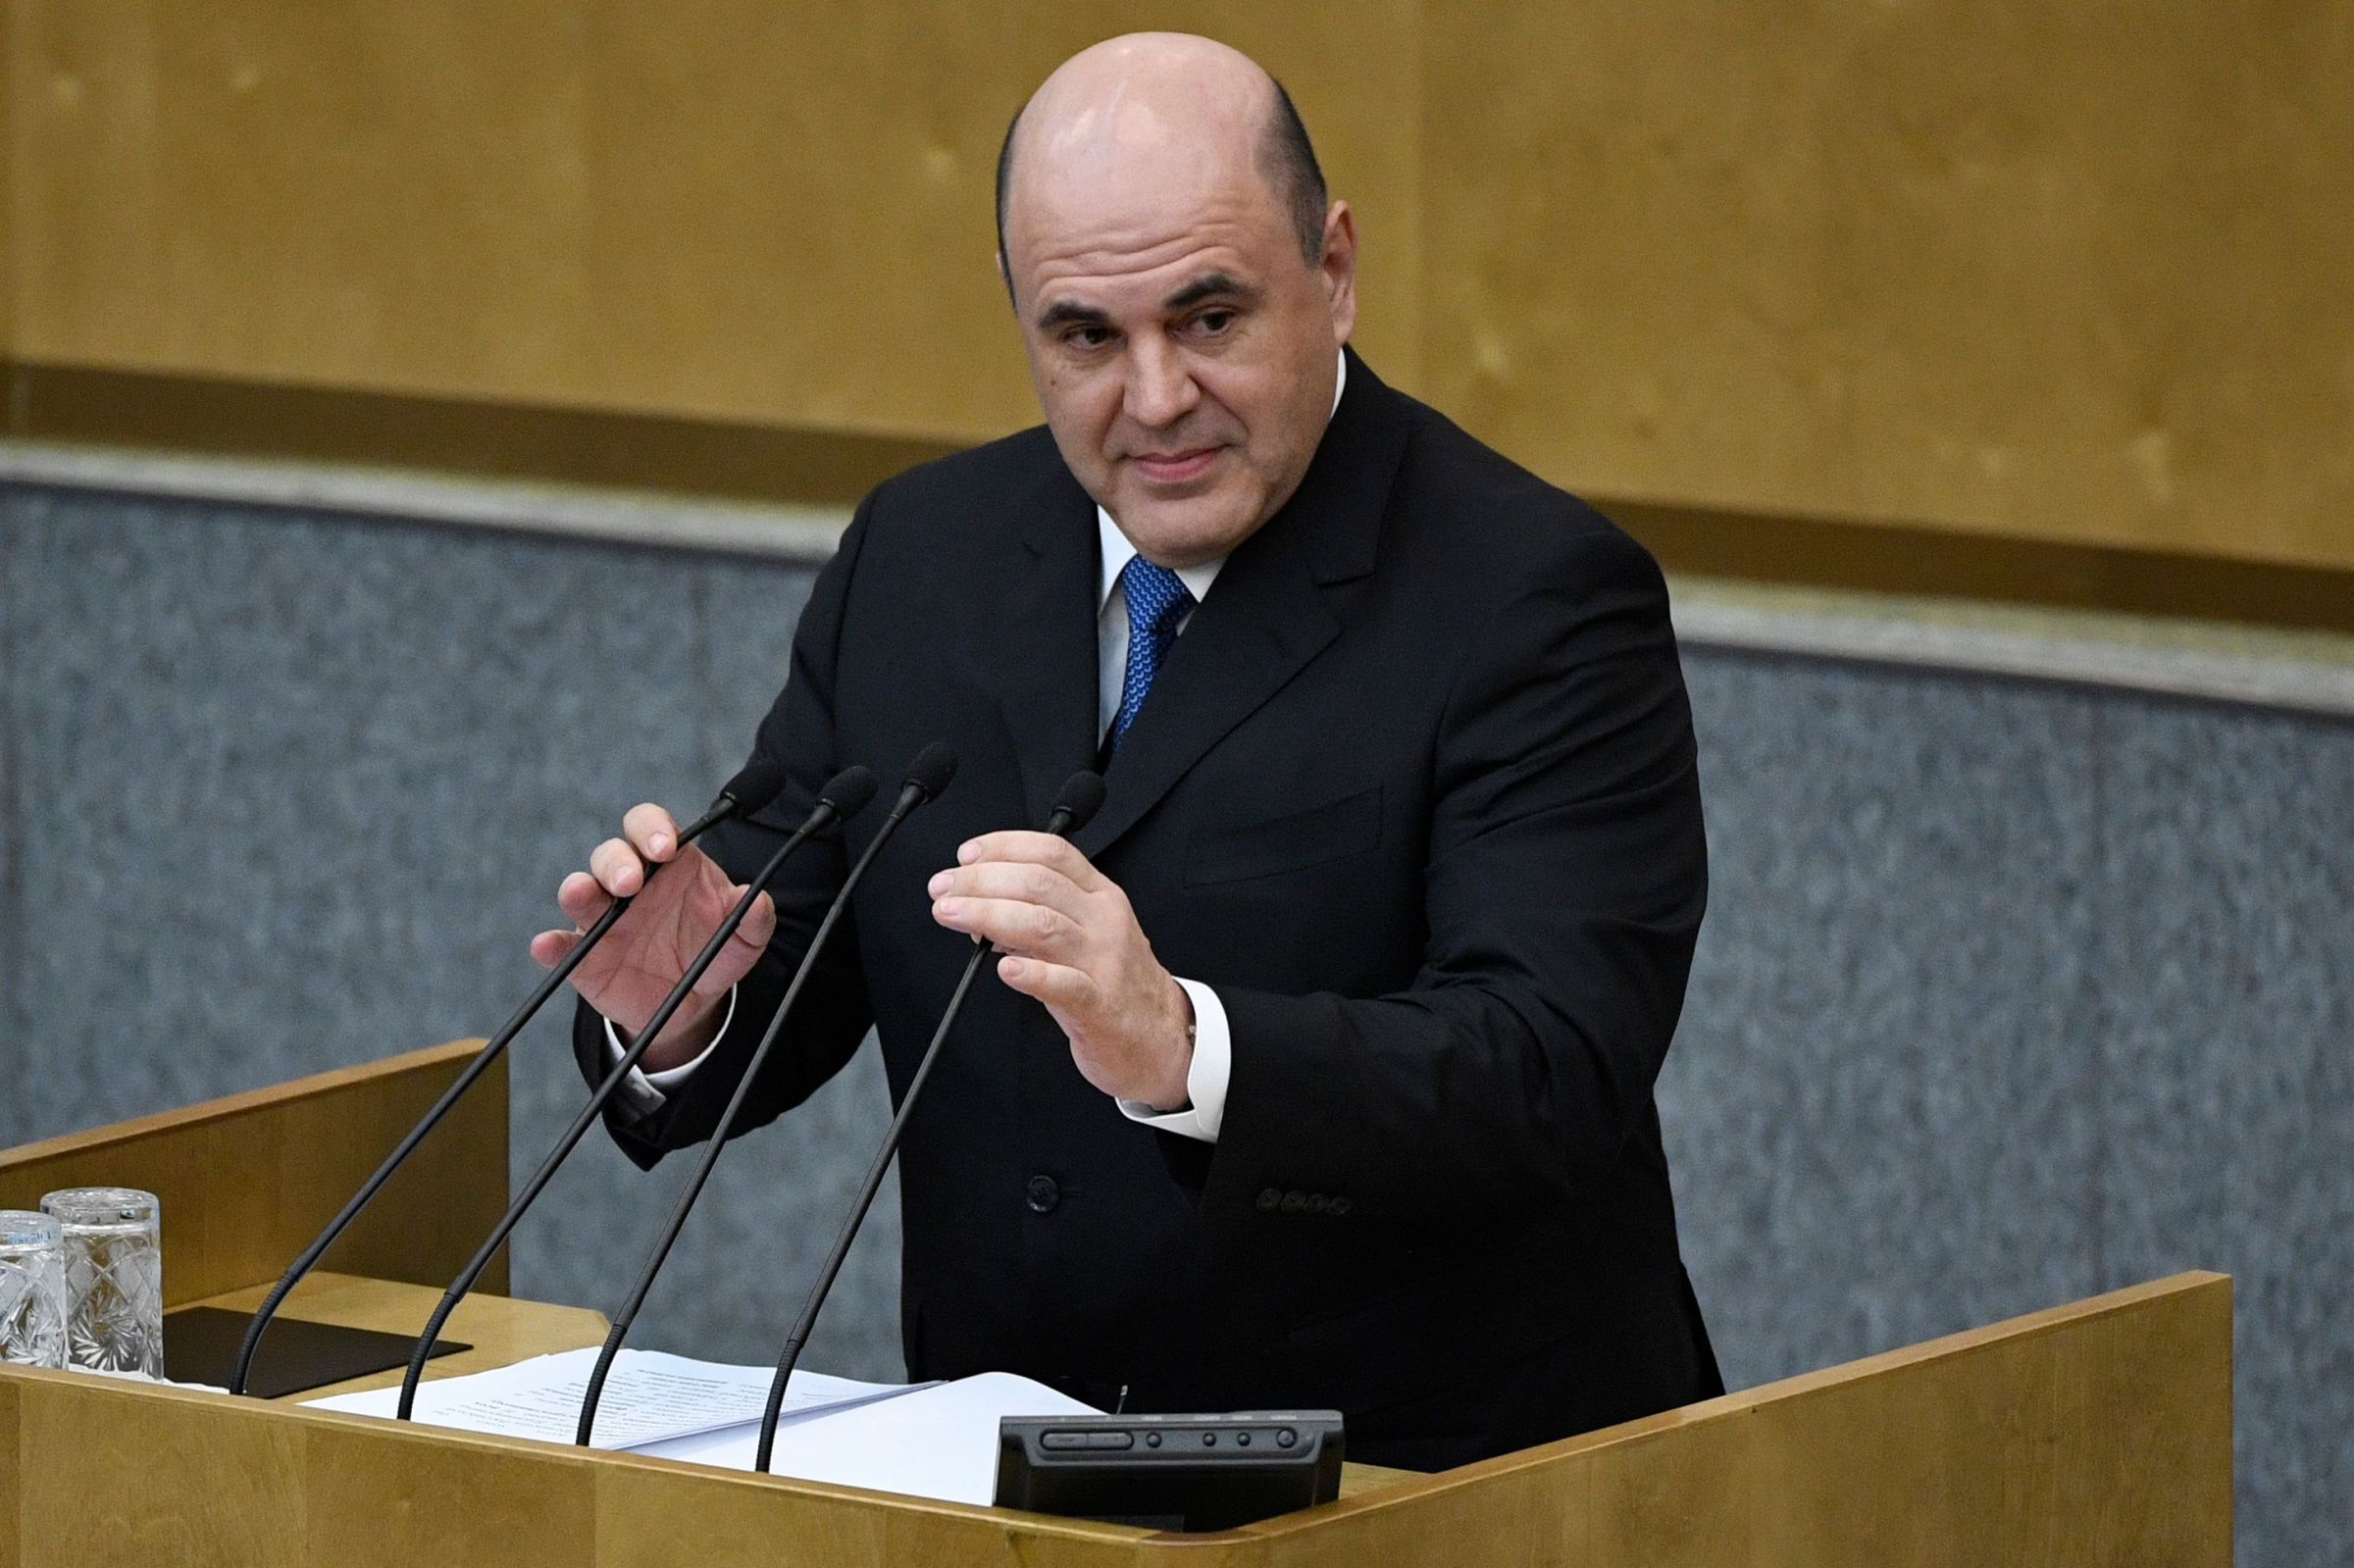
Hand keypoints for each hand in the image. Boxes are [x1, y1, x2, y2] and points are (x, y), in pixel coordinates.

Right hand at [530, 803, 775, 1071]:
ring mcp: (603, 918)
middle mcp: (632, 884)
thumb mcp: (743, 943)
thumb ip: (754, 922)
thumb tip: (760, 902)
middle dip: (617, 861)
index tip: (666, 848)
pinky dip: (551, 944)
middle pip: (612, 853)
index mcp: (671, 866)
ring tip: (582, 893)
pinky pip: (562, 946)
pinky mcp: (584, 956)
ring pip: (581, 890)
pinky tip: (546, 945)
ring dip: (579, 889)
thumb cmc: (713, 954)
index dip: (653, 828)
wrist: (692, 1004)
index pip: (653, 828)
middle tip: (631, 882)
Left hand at [928, 833, 1194, 1108]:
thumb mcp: (1087, 933)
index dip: (1004, 847)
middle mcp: (1103, 921)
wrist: (1161, 1036)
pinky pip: (1065, 985)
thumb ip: (1040, 913)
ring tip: (952, 914)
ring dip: (989, 915)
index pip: (1052, 853)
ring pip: (1043, 925)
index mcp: (1100, 896)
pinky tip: (1005, 969)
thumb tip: (981, 904)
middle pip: (1038, 884)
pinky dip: (1032, 974)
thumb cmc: (1114, 983)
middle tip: (943, 889)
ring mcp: (1104, 962)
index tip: (967, 856)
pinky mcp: (1100, 1006)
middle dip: (981, 881)